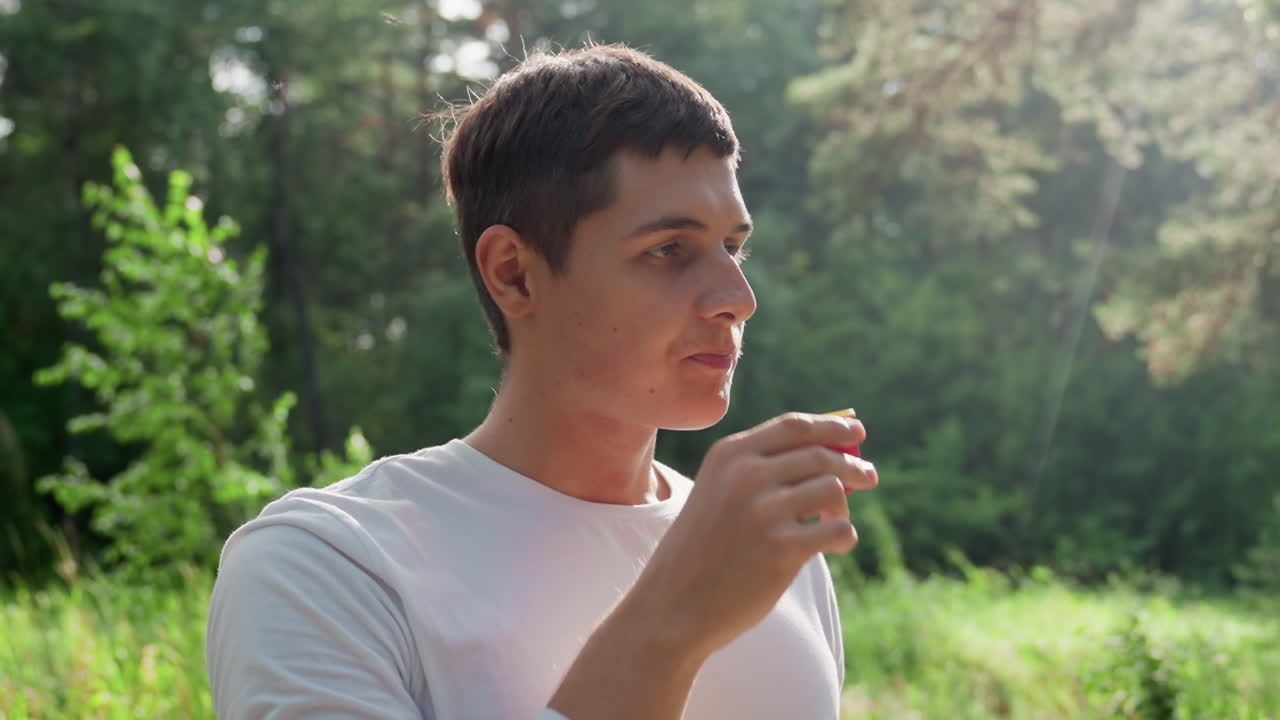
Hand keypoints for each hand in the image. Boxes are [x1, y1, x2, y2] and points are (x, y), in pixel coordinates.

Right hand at [629, 411, 877, 659]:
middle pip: (821, 455)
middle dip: (852, 465)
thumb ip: (764, 469)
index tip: (857, 432)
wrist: (672, 604)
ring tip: (833, 522)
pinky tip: (834, 545)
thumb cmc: (702, 549)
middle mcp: (746, 476)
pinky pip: (838, 530)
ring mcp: (764, 512)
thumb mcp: (718, 493)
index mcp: (729, 455)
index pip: (794, 426)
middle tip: (869, 477)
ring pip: (834, 490)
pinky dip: (844, 536)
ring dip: (843, 506)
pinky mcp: (782, 549)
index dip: (832, 427)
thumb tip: (836, 455)